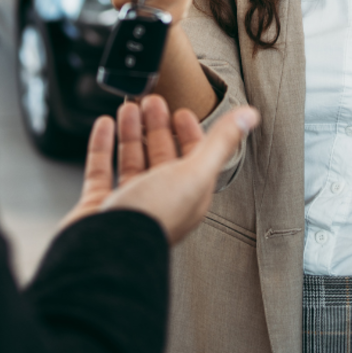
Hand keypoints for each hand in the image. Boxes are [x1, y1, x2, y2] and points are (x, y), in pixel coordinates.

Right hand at [61, 94, 257, 242]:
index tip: (182, 111)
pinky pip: (102, 169)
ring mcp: (129, 203)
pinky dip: (103, 144)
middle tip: (152, 101)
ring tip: (130, 107)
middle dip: (158, 126)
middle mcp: (160, 200)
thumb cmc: (152, 218)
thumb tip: (250, 116)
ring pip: (133, 160)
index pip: (194, 158)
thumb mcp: (195, 173)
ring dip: (132, 131)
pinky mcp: (100, 205)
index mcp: (189, 196)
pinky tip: (105, 124)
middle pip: (162, 155)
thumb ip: (221, 142)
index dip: (190, 133)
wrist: (104, 251)